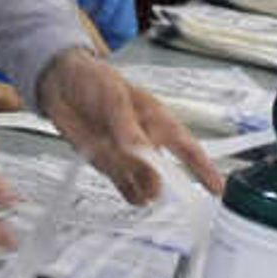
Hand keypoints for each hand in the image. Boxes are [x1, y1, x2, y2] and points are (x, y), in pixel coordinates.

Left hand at [34, 49, 222, 207]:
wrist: (58, 83)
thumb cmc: (94, 80)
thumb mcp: (114, 99)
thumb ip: (128, 128)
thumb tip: (142, 152)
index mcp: (157, 120)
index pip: (188, 148)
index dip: (203, 168)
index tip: (217, 188)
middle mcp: (146, 141)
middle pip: (166, 171)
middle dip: (167, 184)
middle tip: (161, 191)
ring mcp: (127, 155)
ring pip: (145, 182)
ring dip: (145, 189)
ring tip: (143, 192)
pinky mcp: (108, 164)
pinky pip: (124, 185)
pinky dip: (130, 193)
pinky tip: (133, 197)